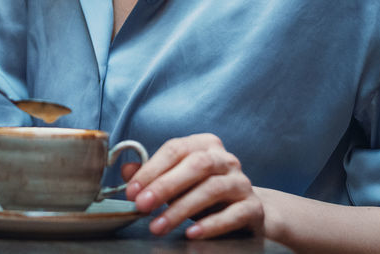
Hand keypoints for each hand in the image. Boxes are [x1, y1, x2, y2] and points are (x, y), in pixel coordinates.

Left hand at [123, 133, 263, 238]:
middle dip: (164, 186)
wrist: (246, 212)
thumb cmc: (204, 193)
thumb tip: (125, 172)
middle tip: (141, 206)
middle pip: (196, 166)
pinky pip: (233, 214)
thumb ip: (153, 174)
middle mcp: (226, 159)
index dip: (151, 169)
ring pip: (212, 189)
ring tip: (158, 226)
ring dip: (181, 209)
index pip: (175, 149)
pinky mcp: (253, 208)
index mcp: (205, 145)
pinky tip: (192, 233)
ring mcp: (242, 182)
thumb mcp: (177, 182)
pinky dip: (211, 225)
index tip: (131, 191)